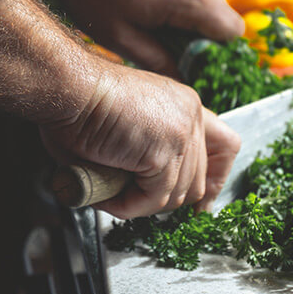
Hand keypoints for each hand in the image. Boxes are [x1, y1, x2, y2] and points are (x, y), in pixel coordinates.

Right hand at [38, 56, 239, 218]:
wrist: (67, 87)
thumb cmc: (80, 104)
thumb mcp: (129, 126)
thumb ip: (148, 154)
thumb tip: (147, 193)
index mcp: (186, 106)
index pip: (225, 146)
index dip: (215, 178)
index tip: (201, 203)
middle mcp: (191, 115)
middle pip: (198, 181)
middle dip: (164, 201)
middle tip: (131, 202)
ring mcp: (182, 133)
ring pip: (175, 196)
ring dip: (140, 204)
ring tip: (108, 192)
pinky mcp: (164, 152)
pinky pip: (152, 199)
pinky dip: (127, 205)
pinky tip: (105, 194)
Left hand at [39, 0, 243, 75]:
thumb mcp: (115, 32)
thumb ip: (154, 58)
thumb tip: (177, 77)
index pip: (233, 30)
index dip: (217, 47)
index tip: (191, 54)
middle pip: (218, 8)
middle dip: (196, 25)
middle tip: (161, 33)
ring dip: (182, 1)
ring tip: (144, 4)